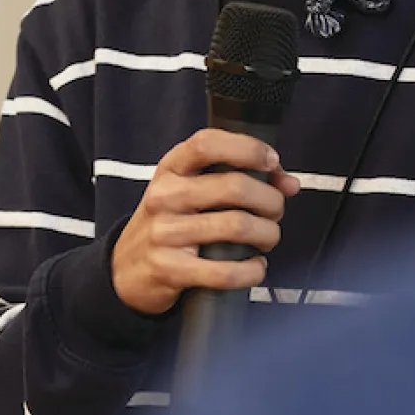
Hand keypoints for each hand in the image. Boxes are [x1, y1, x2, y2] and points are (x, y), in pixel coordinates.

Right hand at [110, 129, 299, 314]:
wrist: (126, 269)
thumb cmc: (171, 223)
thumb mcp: (191, 191)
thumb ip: (238, 178)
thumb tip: (288, 183)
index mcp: (171, 169)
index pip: (207, 143)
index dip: (247, 148)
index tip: (271, 161)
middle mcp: (165, 196)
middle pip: (234, 186)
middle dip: (270, 200)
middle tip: (274, 211)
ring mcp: (165, 233)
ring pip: (238, 226)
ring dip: (268, 234)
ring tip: (266, 238)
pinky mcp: (170, 269)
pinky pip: (226, 271)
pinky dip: (253, 270)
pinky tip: (255, 267)